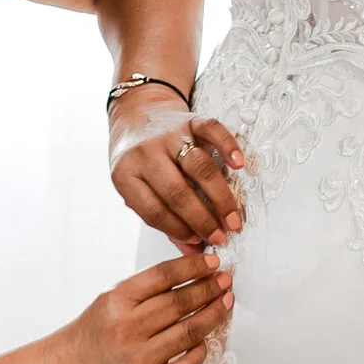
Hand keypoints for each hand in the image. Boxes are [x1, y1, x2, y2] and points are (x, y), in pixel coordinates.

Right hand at [63, 252, 233, 363]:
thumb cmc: (96, 333)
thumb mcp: (111, 300)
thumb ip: (145, 289)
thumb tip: (192, 274)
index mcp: (117, 302)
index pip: (164, 276)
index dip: (194, 267)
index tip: (213, 262)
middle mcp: (127, 329)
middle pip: (180, 303)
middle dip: (210, 289)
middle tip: (225, 282)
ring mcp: (139, 360)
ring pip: (190, 332)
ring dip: (213, 315)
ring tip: (225, 304)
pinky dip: (201, 350)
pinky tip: (207, 339)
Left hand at [109, 96, 245, 251]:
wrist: (137, 112)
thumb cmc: (138, 158)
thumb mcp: (136, 187)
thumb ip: (162, 219)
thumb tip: (192, 251)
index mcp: (125, 175)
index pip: (153, 211)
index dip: (177, 230)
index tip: (197, 242)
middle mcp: (145, 153)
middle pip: (178, 193)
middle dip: (203, 220)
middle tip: (221, 236)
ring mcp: (168, 135)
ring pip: (199, 167)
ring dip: (220, 197)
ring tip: (232, 218)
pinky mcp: (189, 119)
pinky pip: (212, 131)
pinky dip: (228, 147)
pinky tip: (238, 166)